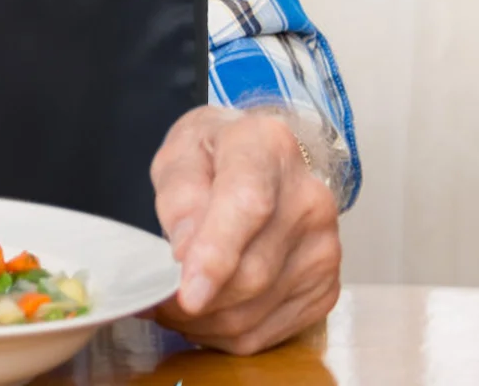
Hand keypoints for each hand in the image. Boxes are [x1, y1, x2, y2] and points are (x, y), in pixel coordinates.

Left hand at [151, 106, 340, 354]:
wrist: (264, 158)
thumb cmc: (215, 151)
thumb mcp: (181, 151)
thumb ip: (179, 195)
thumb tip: (184, 254)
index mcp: (267, 147)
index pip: (247, 206)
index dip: (215, 254)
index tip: (187, 292)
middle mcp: (308, 199)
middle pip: (252, 270)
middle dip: (195, 299)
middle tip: (153, 300)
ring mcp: (323, 247)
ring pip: (257, 309)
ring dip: (206, 320)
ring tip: (171, 305)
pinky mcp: (325, 286)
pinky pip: (270, 330)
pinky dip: (229, 331)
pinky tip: (205, 311)